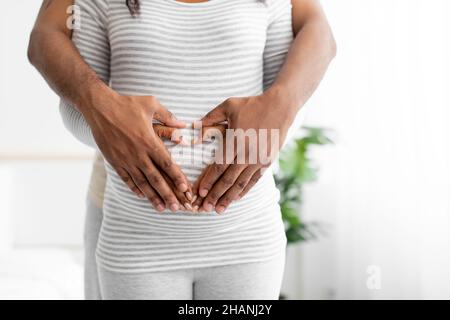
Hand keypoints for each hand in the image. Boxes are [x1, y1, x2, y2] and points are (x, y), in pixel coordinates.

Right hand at [83, 91, 192, 211]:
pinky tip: (142, 196)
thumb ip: (168, 116)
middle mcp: (139, 154)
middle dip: (168, 195)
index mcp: (150, 141)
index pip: (167, 164)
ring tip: (162, 208)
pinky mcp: (115, 161)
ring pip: (142, 183)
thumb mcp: (151, 104)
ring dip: (153, 197)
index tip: (186, 189)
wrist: (99, 107)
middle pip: (156, 179)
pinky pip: (127, 179)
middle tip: (178, 208)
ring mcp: (126, 159)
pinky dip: (135, 189)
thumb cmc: (127, 104)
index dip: (177, 177)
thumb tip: (183, 124)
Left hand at [193, 91, 293, 213]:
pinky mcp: (267, 161)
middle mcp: (248, 153)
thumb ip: (210, 118)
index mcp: (236, 141)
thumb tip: (193, 128)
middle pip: (229, 180)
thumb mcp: (228, 106)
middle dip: (215, 195)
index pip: (219, 166)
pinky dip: (244, 190)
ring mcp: (259, 159)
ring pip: (241, 183)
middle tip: (204, 209)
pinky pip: (254, 180)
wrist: (280, 106)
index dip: (209, 181)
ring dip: (229, 198)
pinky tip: (236, 198)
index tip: (200, 193)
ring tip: (219, 210)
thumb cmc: (252, 104)